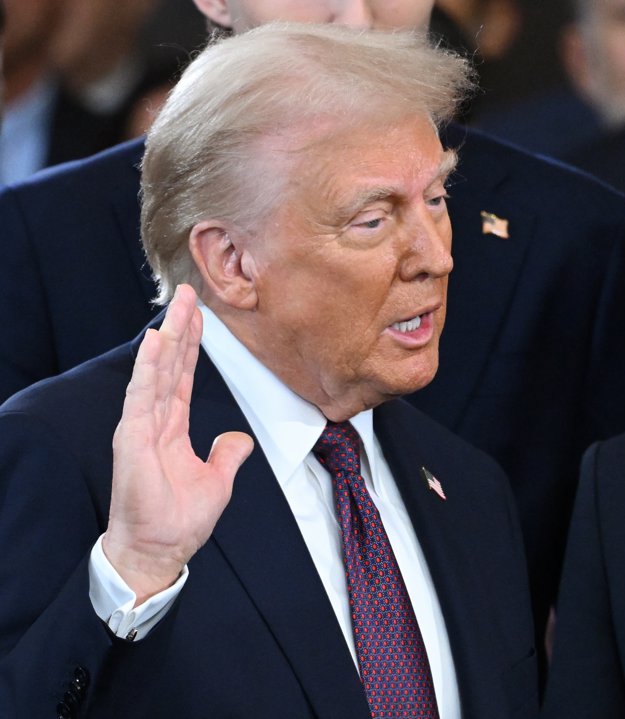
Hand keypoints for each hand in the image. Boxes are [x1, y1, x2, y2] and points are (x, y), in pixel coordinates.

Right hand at [102, 285, 252, 603]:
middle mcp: (155, 420)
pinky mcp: (134, 438)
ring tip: (177, 305)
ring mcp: (141, 427)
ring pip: (156, 371)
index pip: (183, 376)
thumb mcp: (217, 481)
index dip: (191, 345)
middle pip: (169, 365)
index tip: (199, 315)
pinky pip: (143, 395)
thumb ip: (227, 454)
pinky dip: (150, 367)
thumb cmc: (178, 521)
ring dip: (167, 337)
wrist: (159, 550)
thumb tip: (238, 439)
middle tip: (188, 293)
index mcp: (172, 427)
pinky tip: (156, 341)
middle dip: (180, 328)